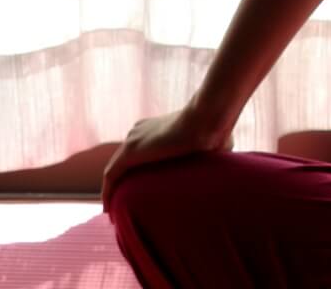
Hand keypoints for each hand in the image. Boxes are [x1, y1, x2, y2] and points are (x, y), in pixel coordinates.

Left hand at [101, 104, 232, 208]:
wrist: (207, 120)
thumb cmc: (215, 130)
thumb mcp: (211, 143)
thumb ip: (208, 153)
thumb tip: (223, 168)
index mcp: (156, 128)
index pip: (141, 152)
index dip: (138, 171)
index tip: (142, 189)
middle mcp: (139, 132)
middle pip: (125, 161)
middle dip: (123, 182)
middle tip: (126, 203)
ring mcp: (133, 140)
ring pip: (116, 169)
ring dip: (114, 189)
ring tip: (115, 211)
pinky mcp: (130, 152)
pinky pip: (111, 176)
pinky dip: (108, 191)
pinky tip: (109, 209)